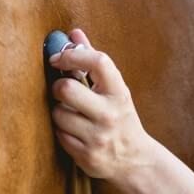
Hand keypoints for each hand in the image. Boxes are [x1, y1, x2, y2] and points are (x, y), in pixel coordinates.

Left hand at [48, 29, 158, 182]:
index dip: (73, 55)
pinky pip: (59, 135)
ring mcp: (98, 137)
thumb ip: (93, 61)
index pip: (98, 62)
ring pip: (58, 113)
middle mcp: (110, 114)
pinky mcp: (86, 156)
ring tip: (72, 115)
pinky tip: (75, 132)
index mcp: (119, 93)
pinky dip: (62, 131)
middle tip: (62, 90)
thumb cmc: (120, 116)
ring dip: (59, 112)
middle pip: (66, 89)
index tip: (58, 58)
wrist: (135, 160)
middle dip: (58, 87)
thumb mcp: (114, 89)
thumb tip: (74, 33)